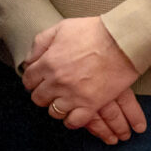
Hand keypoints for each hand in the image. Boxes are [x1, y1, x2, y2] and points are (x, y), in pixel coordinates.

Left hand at [23, 18, 147, 145]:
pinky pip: (74, 121)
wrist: (122, 41)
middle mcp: (57, 81)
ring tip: (64, 101)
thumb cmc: (94, 32)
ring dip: (57, 107)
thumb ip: (41, 43)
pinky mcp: (91, 104)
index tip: (38, 81)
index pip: (29, 80)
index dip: (32, 81)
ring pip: (54, 112)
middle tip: (51, 91)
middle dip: (43, 94)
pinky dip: (72, 120)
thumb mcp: (61, 28)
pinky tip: (74, 113)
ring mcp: (74, 95)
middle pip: (38, 98)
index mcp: (48, 62)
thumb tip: (30, 59)